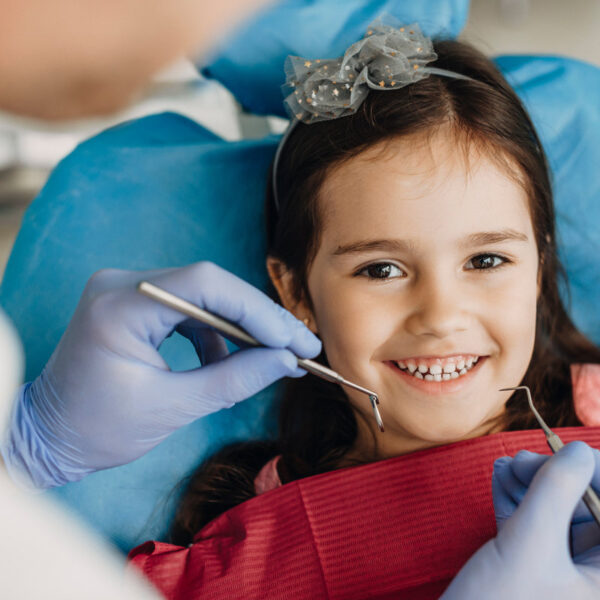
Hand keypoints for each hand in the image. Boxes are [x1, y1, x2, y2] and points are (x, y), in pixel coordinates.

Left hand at [1, 262, 320, 488]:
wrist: (50, 436)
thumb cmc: (98, 429)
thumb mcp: (172, 408)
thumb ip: (233, 380)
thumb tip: (286, 361)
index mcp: (120, 307)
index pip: (203, 285)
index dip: (256, 310)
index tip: (293, 341)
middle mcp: (123, 284)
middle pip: (210, 285)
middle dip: (259, 318)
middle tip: (301, 344)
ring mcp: (129, 290)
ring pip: (205, 295)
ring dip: (242, 326)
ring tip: (274, 357)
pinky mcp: (137, 304)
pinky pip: (189, 308)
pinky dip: (215, 334)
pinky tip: (228, 362)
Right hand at [441, 442, 599, 599]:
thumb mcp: (528, 548)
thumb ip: (555, 492)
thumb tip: (577, 450)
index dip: (596, 477)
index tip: (564, 452)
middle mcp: (596, 580)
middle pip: (592, 510)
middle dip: (557, 479)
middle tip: (522, 461)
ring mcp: (571, 579)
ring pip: (564, 516)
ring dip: (534, 487)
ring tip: (505, 470)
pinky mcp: (543, 575)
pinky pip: (541, 528)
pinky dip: (521, 503)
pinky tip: (502, 483)